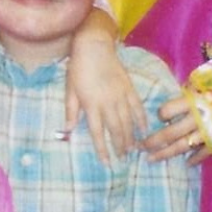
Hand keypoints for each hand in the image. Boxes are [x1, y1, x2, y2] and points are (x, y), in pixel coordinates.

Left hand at [64, 23, 142, 160]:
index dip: (103, 150)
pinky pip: (138, 108)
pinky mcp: (130, 89)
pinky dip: (142, 120)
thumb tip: (67, 130)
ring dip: (131, 137)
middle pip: (116, 130)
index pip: (98, 133)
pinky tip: (145, 130)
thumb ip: (70, 111)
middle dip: (120, 146)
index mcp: (91, 106)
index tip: (107, 163)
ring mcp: (121, 96)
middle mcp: (108, 104)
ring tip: (134, 149)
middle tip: (123, 158)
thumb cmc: (78, 69)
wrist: (94, 47)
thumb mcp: (69, 90)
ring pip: (128, 122)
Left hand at [142, 95, 210, 164]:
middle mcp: (197, 119)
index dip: (161, 115)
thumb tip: (179, 90)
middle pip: (169, 133)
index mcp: (192, 102)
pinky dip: (195, 159)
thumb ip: (190, 90)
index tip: (160, 118)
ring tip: (151, 159)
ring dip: (165, 154)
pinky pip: (203, 153)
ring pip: (182, 146)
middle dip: (152, 142)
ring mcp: (207, 133)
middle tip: (139, 147)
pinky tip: (186, 164)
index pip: (166, 111)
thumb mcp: (205, 86)